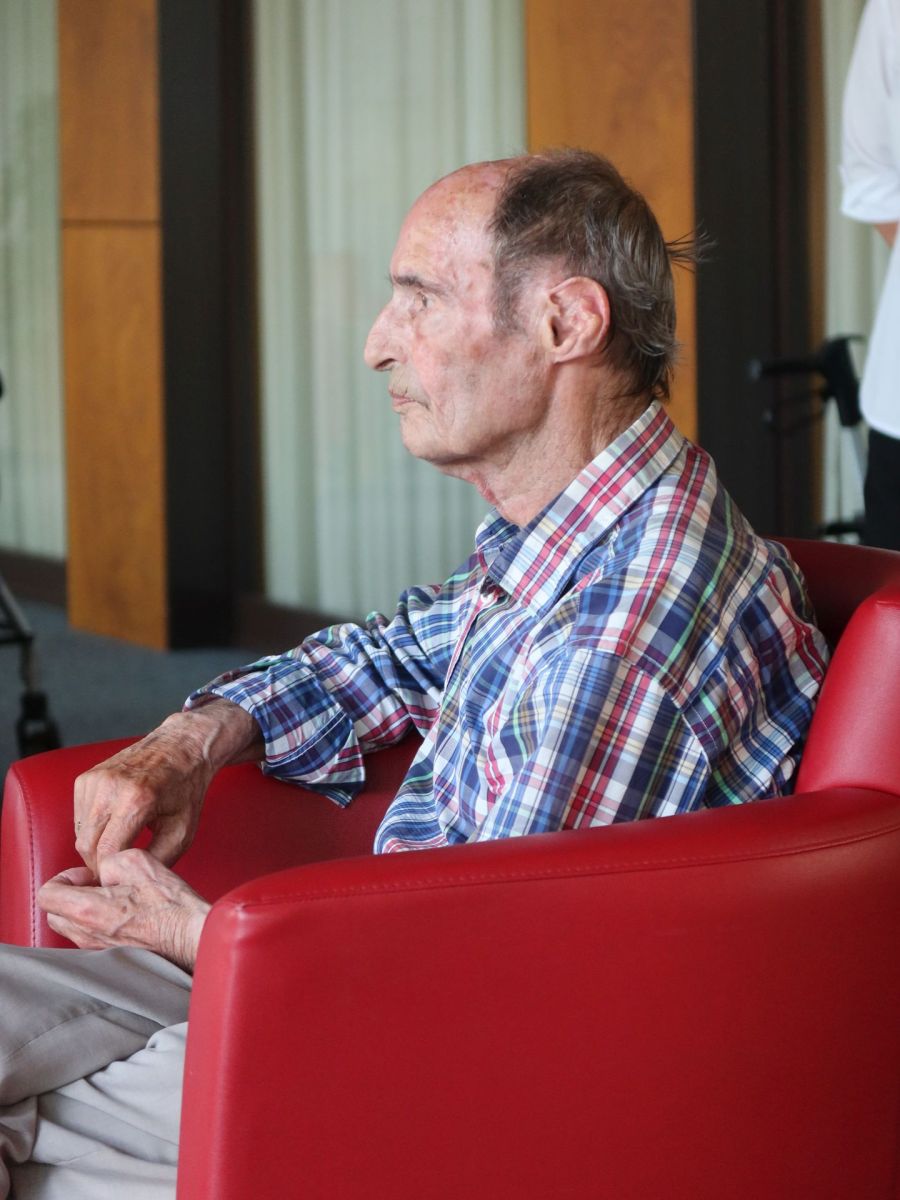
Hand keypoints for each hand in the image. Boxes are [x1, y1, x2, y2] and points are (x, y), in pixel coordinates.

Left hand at [37, 850, 210, 971]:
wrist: (190, 933)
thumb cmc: (168, 902)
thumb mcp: (136, 861)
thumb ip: (108, 860)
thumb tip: (102, 871)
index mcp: (87, 909)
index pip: (46, 894)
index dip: (64, 877)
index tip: (87, 875)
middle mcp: (86, 934)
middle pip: (54, 914)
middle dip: (69, 895)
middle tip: (97, 885)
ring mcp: (97, 948)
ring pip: (71, 927)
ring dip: (83, 910)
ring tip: (113, 898)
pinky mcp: (111, 956)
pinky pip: (90, 937)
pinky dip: (97, 923)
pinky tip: (124, 913)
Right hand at [74, 700, 261, 874]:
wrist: (180, 747)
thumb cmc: (185, 790)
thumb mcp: (182, 830)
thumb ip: (157, 860)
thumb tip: (129, 881)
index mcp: (137, 799)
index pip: (107, 852)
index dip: (111, 874)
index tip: (121, 882)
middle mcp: (110, 786)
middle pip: (87, 845)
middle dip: (100, 865)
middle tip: (118, 873)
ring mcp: (94, 779)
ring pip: (80, 833)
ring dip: (95, 848)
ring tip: (120, 850)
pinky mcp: (85, 778)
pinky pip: (79, 818)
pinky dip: (92, 830)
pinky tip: (114, 828)